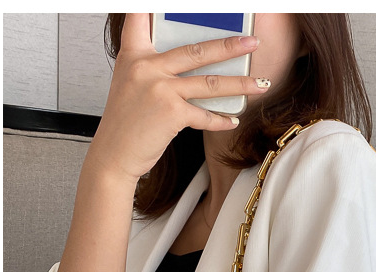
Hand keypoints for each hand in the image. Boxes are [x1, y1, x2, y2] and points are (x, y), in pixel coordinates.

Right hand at [87, 13, 270, 184]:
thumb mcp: (130, 84)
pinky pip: (205, 115)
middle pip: (196, 50)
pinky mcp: (171, 113)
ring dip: (240, 84)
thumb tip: (187, 66)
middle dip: (229, 46)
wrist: (114, 154)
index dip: (155, 7)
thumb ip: (152, 68)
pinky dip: (221, 120)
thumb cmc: (125, 123)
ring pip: (209, 82)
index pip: (140, 17)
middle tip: (252, 42)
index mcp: (133, 56)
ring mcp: (160, 89)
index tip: (188, 5)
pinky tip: (233, 120)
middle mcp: (146, 67)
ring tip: (261, 83)